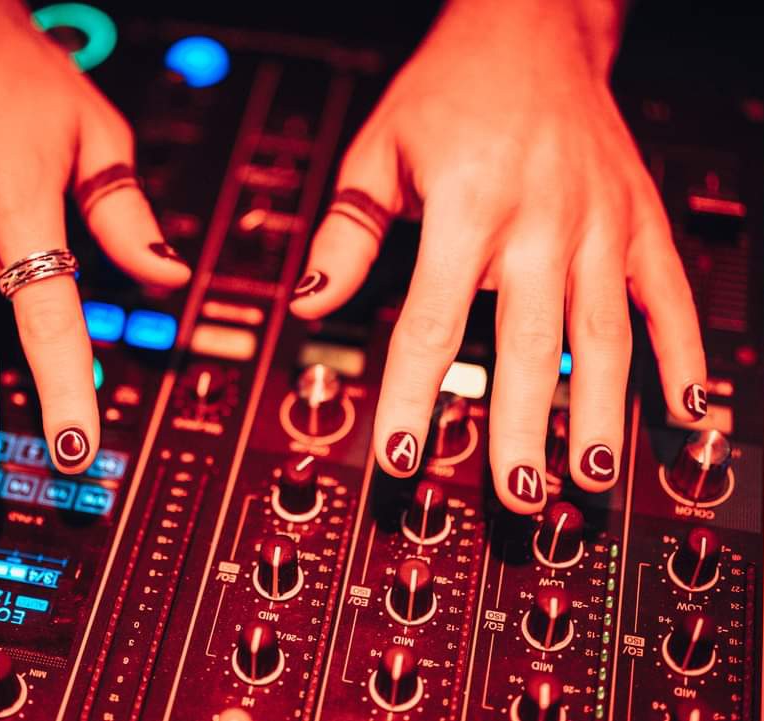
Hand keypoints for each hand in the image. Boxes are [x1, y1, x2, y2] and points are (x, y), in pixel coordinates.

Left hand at [290, 0, 705, 512]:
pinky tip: (688, 409)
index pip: (432, 324)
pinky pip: (669, 296)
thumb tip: (310, 305)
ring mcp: (601, 223)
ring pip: (604, 333)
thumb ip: (347, 235)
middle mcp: (541, 220)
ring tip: (593, 474)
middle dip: (522, 429)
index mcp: (467, 207)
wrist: (532, 28)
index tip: (401, 457)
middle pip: (529, 345)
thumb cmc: (451, 89)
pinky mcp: (640, 219)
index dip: (413, 399)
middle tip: (514, 494)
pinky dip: (683, 353)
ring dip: (603, 410)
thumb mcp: (379, 151)